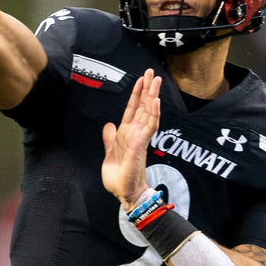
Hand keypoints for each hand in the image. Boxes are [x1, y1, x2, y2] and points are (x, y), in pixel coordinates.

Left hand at [102, 70, 162, 206]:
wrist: (124, 193)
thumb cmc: (119, 177)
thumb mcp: (109, 153)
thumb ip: (109, 139)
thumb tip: (108, 125)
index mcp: (127, 134)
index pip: (133, 109)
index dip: (136, 94)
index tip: (141, 80)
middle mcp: (135, 133)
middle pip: (143, 106)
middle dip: (147, 89)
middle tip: (152, 72)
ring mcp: (140, 138)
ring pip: (148, 112)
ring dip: (152, 96)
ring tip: (156, 81)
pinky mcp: (141, 145)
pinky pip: (149, 127)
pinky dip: (153, 113)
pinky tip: (155, 101)